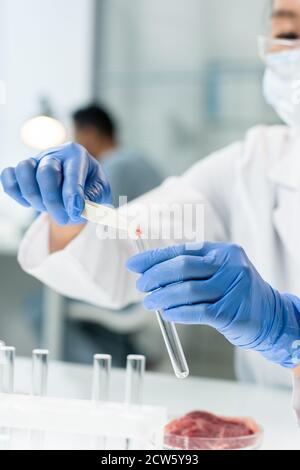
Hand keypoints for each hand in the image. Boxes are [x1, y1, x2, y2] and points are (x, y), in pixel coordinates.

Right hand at [1, 143, 111, 224]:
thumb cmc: (92, 191)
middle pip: (46, 171)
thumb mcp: (101, 194)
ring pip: (24, 169)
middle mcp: (55, 154)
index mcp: (77, 155)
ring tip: (46, 209)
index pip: (72, 173)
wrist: (79, 191)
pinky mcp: (21, 171)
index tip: (75, 212)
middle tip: (63, 219)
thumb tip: (77, 208)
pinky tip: (28, 204)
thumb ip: (93, 200)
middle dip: (53, 200)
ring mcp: (36, 160)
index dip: (72, 194)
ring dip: (33, 195)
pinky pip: (8, 176)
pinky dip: (15, 192)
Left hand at [127, 242, 299, 367]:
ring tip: (149, 303)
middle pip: (181, 267)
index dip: (154, 257)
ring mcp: (232, 287)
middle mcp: (228, 265)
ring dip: (162, 297)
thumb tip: (152, 274)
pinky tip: (167, 314)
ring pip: (186, 290)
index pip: (181, 250)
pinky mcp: (231, 311)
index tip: (134, 264)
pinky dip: (177, 312)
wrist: (271, 316)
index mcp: (222, 251)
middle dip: (155, 276)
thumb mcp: (219, 273)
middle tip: (141, 286)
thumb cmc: (236, 293)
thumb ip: (191, 270)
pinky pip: (196, 311)